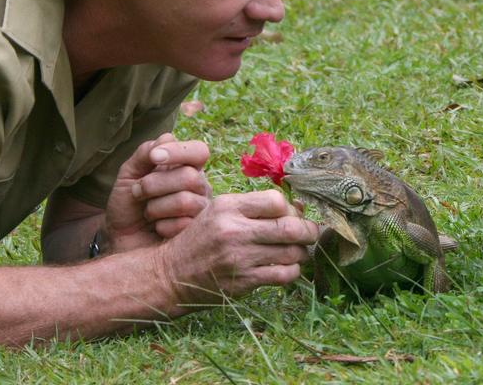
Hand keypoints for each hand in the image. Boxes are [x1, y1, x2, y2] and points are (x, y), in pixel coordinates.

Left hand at [104, 133, 211, 252]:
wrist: (120, 239)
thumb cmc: (128, 204)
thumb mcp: (129, 174)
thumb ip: (145, 153)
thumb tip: (168, 137)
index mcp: (187, 167)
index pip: (199, 151)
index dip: (179, 151)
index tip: (153, 157)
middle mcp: (199, 186)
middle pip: (189, 176)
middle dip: (154, 184)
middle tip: (137, 192)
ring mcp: (201, 211)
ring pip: (185, 201)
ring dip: (155, 207)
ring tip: (147, 212)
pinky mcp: (197, 235)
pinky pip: (182, 225)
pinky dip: (161, 226)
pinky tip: (157, 229)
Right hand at [154, 190, 318, 305]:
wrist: (172, 274)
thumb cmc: (200, 238)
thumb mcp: (219, 211)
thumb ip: (254, 207)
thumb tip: (297, 208)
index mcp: (228, 207)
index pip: (276, 201)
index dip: (290, 208)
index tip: (292, 214)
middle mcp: (234, 230)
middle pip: (290, 227)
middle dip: (308, 230)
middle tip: (311, 232)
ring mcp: (239, 258)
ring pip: (292, 252)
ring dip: (303, 252)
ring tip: (299, 250)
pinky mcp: (243, 282)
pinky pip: (284, 275)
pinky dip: (293, 270)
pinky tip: (286, 267)